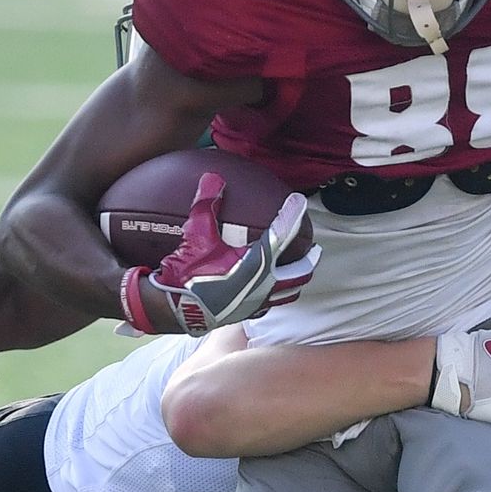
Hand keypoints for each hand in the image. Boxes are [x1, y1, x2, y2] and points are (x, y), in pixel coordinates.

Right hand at [142, 193, 317, 335]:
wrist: (176, 309)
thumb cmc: (188, 274)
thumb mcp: (196, 235)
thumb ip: (206, 206)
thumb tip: (212, 179)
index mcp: (257, 263)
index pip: (283, 234)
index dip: (292, 215)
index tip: (299, 202)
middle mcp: (264, 284)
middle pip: (300, 272)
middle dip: (309, 259)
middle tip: (314, 249)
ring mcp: (258, 301)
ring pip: (290, 292)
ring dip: (297, 279)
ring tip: (298, 271)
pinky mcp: (247, 313)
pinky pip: (270, 305)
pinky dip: (275, 295)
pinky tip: (269, 290)